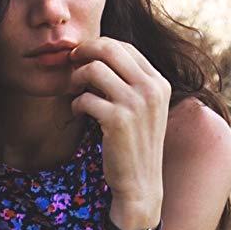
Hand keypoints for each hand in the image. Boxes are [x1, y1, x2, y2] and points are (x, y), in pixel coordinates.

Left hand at [68, 36, 169, 201]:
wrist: (140, 183)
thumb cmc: (135, 145)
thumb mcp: (144, 109)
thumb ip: (130, 83)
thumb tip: (98, 55)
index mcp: (159, 82)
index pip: (125, 47)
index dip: (99, 47)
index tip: (83, 56)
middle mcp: (151, 89)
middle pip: (109, 48)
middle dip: (84, 52)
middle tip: (71, 62)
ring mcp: (136, 103)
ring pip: (94, 69)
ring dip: (76, 78)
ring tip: (74, 92)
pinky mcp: (117, 120)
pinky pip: (85, 98)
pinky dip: (75, 104)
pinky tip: (77, 112)